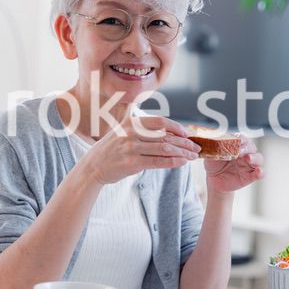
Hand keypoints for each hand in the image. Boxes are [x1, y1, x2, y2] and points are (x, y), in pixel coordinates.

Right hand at [80, 116, 200, 184]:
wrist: (93, 166)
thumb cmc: (111, 149)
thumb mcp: (121, 129)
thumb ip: (139, 124)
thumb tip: (163, 125)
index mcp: (131, 122)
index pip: (159, 121)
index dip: (176, 127)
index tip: (187, 133)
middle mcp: (131, 133)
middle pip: (165, 136)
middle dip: (184, 142)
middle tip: (196, 147)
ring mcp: (131, 148)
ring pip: (164, 149)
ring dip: (182, 153)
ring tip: (192, 156)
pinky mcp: (132, 164)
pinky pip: (157, 162)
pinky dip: (172, 162)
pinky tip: (182, 163)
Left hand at [204, 136, 263, 194]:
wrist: (214, 180)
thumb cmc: (213, 164)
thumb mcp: (210, 155)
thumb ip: (213, 149)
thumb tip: (212, 142)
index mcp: (237, 146)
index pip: (242, 139)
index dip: (241, 139)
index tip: (237, 140)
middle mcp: (245, 153)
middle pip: (252, 147)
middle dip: (247, 148)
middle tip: (240, 151)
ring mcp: (249, 165)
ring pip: (259, 158)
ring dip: (255, 158)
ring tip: (248, 159)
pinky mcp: (251, 176)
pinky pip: (260, 173)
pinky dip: (261, 172)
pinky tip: (258, 172)